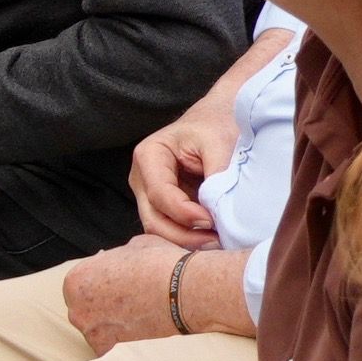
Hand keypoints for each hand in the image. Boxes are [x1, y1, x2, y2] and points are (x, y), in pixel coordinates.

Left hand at [61, 235, 190, 353]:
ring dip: (113, 324)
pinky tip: (144, 330)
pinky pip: (113, 347)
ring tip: (141, 315)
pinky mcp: (112, 354)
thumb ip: (115, 257)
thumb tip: (114, 261)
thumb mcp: (134, 246)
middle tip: (131, 299)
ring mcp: (93, 335)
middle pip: (86, 308)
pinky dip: (125, 341)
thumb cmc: (163, 266)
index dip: (102, 281)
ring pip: (98, 330)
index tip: (119, 282)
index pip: (81, 283)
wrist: (189, 293)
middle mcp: (78, 311)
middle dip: (104, 304)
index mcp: (76, 281)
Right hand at [130, 97, 239, 249]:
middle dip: (184, 236)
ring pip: (160, 230)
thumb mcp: (219, 143)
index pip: (159, 195)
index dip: (185, 213)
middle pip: (153, 220)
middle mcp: (142, 178)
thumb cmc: (216, 126)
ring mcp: (150, 195)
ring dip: (188, 241)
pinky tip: (213, 238)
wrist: (218, 119)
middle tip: (216, 241)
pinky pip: (172, 229)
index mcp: (149, 155)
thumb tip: (217, 211)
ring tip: (218, 241)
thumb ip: (216, 175)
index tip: (212, 220)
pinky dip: (190, 237)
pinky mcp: (164, 206)